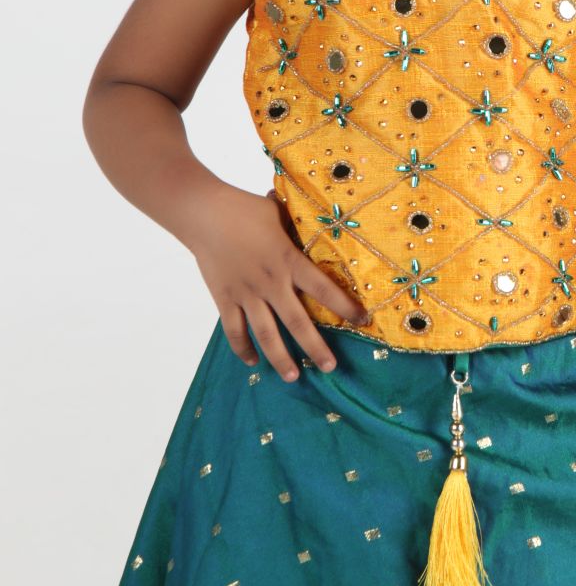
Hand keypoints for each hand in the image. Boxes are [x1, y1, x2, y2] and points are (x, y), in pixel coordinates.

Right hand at [186, 182, 369, 380]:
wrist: (203, 213)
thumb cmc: (244, 208)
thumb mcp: (278, 213)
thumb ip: (297, 225)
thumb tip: (316, 218)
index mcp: (288, 260)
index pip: (323, 288)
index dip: (344, 306)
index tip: (362, 320)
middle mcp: (270, 282)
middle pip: (296, 322)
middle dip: (314, 347)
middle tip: (330, 368)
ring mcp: (246, 293)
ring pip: (265, 334)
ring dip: (279, 358)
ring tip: (293, 377)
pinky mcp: (224, 299)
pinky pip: (234, 330)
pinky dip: (242, 348)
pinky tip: (253, 362)